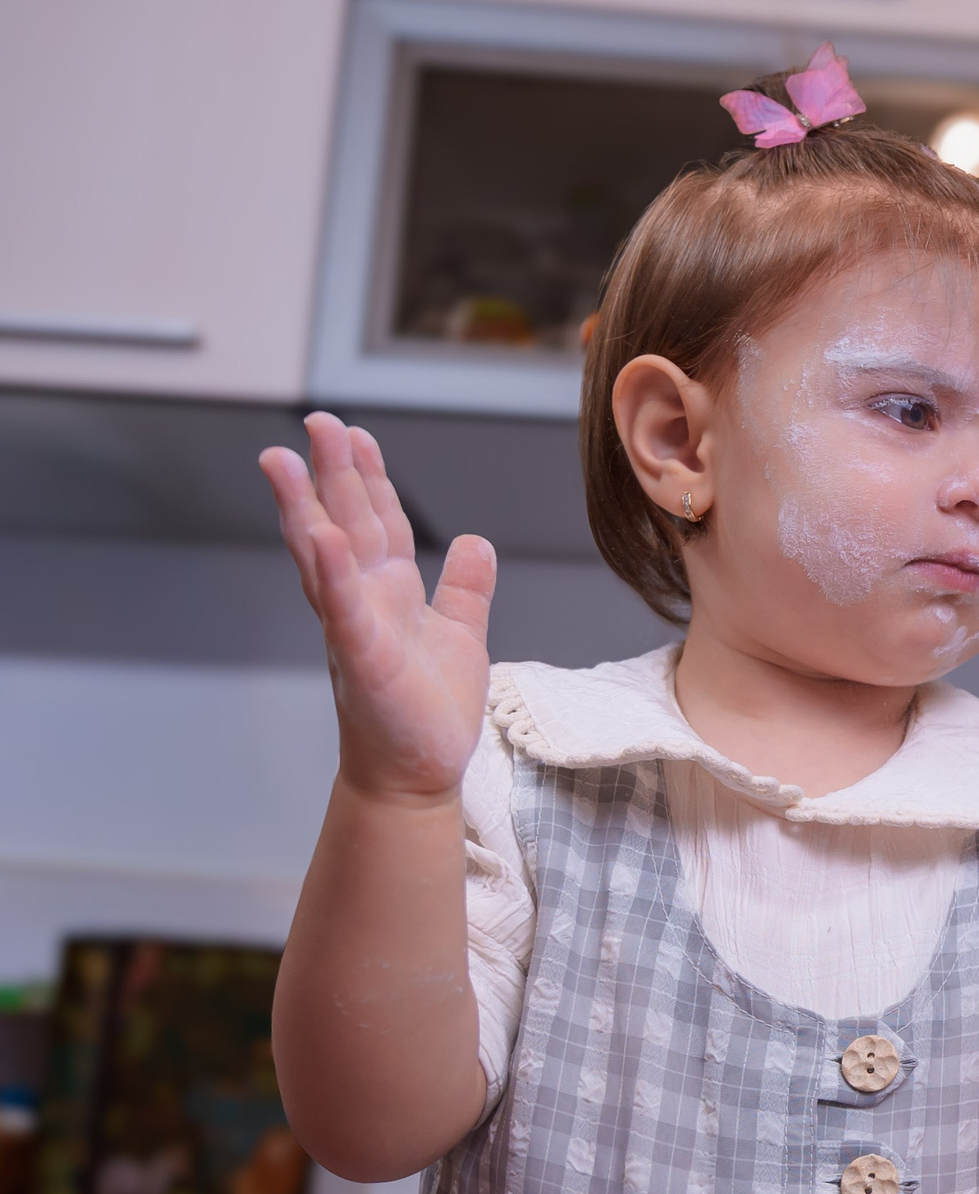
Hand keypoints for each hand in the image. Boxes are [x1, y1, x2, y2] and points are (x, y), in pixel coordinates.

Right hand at [259, 413, 495, 803]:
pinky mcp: (363, 660)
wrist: (419, 773)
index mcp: (389, 592)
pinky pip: (344, 611)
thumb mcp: (461, 635)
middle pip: (346, 523)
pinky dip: (334, 574)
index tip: (353, 433)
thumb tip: (477, 542)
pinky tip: (324, 537)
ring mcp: (357, 629)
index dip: (366, 477)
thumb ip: (466, 588)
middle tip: (316, 420)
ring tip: (285, 461)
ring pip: (325, 558)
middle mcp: (364, 602)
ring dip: (305, 509)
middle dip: (331, 472)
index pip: (377, 521)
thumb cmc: (429, 709)